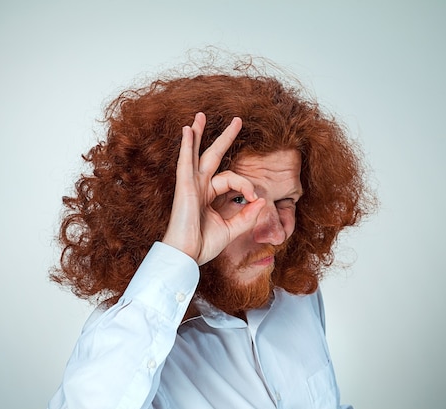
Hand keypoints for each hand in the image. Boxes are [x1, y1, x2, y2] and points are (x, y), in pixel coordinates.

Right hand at [162, 113, 264, 264]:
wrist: (186, 255)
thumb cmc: (203, 245)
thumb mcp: (232, 230)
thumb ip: (246, 216)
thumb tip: (261, 200)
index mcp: (209, 196)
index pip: (232, 179)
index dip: (246, 185)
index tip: (254, 198)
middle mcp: (199, 187)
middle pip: (213, 156)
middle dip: (224, 138)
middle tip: (237, 120)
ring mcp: (190, 185)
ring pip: (197, 153)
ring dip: (199, 133)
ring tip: (201, 115)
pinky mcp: (184, 187)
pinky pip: (186, 162)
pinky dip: (186, 145)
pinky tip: (188, 130)